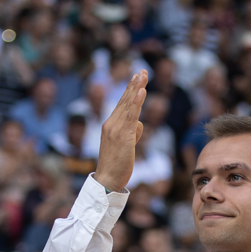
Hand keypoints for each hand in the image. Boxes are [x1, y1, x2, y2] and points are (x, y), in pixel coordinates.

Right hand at [94, 70, 146, 191]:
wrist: (107, 180)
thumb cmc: (116, 165)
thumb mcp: (125, 146)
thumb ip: (131, 133)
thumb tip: (138, 124)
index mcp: (109, 125)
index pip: (122, 104)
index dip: (130, 90)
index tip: (136, 78)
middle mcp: (111, 124)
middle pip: (125, 100)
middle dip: (134, 84)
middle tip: (142, 71)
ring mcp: (116, 129)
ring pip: (128, 104)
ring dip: (136, 88)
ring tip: (143, 75)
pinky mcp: (123, 136)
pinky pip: (131, 115)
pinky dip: (136, 102)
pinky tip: (142, 91)